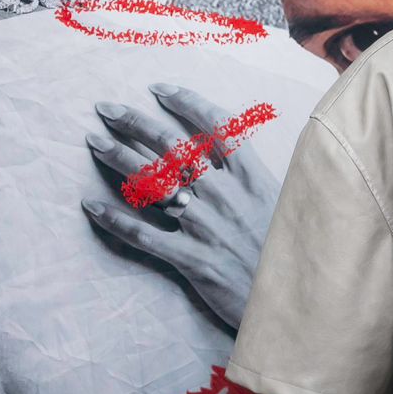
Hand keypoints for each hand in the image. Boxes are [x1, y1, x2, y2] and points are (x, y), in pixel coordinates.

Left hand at [82, 83, 280, 331]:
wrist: (301, 304)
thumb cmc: (298, 257)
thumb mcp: (292, 209)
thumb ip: (265, 184)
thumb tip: (245, 160)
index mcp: (254, 180)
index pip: (217, 128)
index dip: (186, 104)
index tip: (159, 89)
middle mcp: (226, 196)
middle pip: (174, 148)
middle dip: (136, 123)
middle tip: (107, 109)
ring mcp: (207, 227)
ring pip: (153, 184)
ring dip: (119, 159)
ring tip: (94, 141)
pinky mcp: (193, 259)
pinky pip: (145, 235)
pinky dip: (115, 220)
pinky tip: (91, 206)